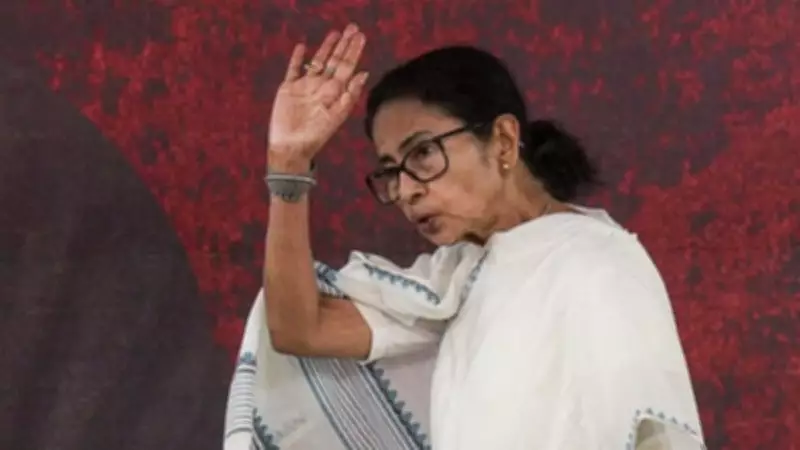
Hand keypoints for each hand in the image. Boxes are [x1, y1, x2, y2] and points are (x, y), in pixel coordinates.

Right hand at [268, 24, 368, 168]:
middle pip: (335, 61)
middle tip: (353, 27)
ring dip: (325, 48)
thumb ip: (349, 95)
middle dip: (344, 45)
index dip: (354, 52)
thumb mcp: (336, 116)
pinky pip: (294, 70)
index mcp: (335, 93)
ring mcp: (305, 86)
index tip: (361, 37)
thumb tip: (363, 73)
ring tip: (334, 33)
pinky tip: (301, 47)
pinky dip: (297, 59)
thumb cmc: (316, 136)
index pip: (347, 67)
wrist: (291, 147)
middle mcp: (322, 87)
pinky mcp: (289, 89)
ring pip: (317, 62)